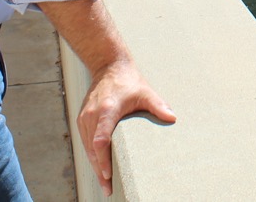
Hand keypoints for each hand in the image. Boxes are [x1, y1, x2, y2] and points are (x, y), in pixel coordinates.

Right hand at [77, 60, 175, 195]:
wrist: (108, 66)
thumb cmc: (128, 81)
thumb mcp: (145, 92)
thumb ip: (158, 105)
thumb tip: (173, 118)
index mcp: (108, 110)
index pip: (101, 139)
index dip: (103, 158)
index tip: (108, 174)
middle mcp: (92, 115)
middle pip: (93, 149)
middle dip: (100, 170)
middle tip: (109, 189)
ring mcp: (85, 118)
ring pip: (87, 148)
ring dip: (95, 166)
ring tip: (105, 184)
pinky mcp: (82, 119)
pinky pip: (85, 142)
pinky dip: (92, 156)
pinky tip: (99, 168)